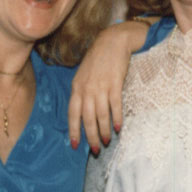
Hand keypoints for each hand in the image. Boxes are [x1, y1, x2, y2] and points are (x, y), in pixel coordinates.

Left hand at [68, 19, 153, 152]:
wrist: (112, 42)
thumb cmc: (98, 59)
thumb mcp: (83, 75)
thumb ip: (81, 92)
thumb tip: (82, 111)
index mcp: (76, 88)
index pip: (73, 114)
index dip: (74, 131)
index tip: (76, 145)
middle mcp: (87, 89)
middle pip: (87, 118)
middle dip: (91, 136)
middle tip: (96, 149)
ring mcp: (100, 87)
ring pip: (101, 115)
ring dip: (104, 131)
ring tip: (107, 141)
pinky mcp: (114, 84)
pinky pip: (115, 106)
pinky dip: (116, 118)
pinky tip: (118, 128)